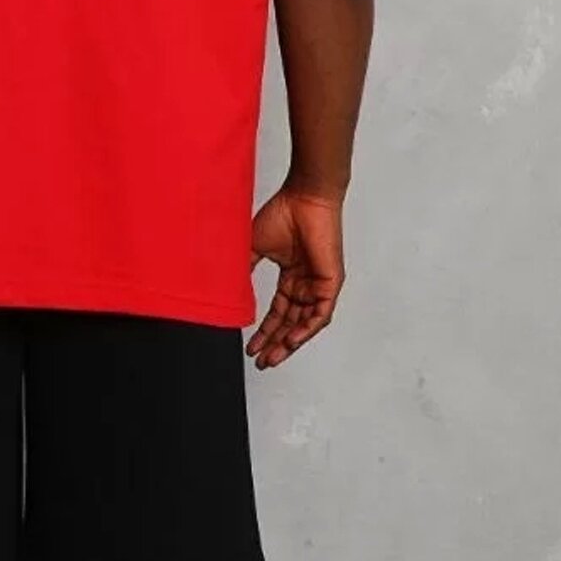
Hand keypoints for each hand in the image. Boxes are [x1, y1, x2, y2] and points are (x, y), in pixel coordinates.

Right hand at [247, 187, 344, 369]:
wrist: (303, 198)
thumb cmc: (283, 214)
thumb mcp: (254, 249)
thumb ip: (244, 271)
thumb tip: (229, 292)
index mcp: (291, 276)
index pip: (278, 312)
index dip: (264, 331)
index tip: (250, 348)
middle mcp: (306, 283)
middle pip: (290, 323)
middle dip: (275, 344)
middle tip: (261, 362)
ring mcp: (319, 284)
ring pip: (305, 323)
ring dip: (289, 343)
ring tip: (272, 358)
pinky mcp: (330, 282)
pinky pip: (320, 314)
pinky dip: (306, 330)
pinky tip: (290, 341)